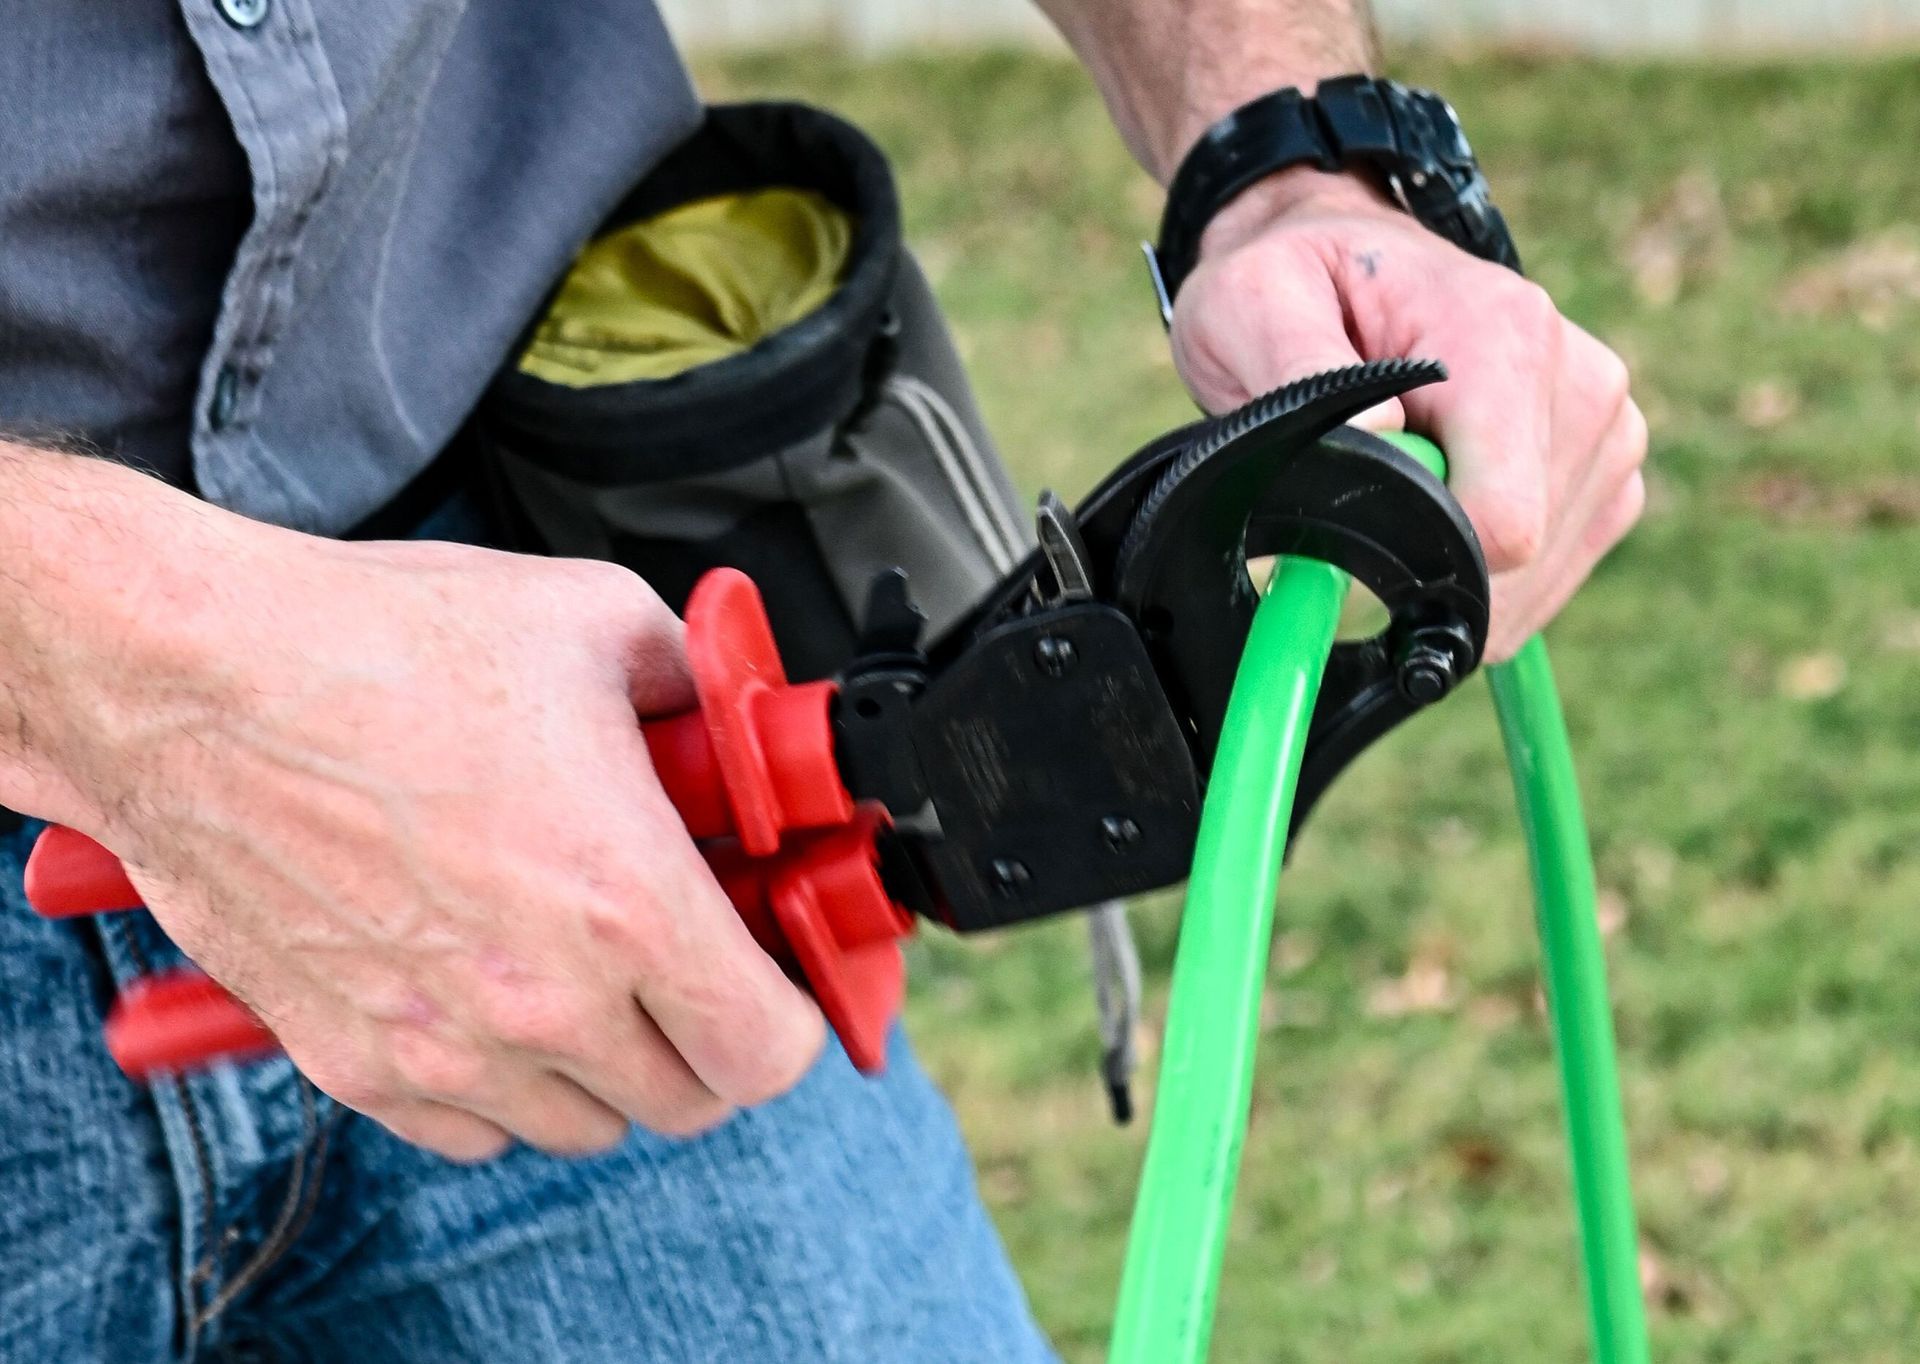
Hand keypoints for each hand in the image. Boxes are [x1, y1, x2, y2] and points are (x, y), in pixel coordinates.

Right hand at [77, 524, 823, 1159]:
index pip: (768, 1051)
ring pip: (583, 1124)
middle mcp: (542, 1000)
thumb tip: (729, 721)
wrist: (192, 681)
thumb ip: (693, 690)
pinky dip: (503, 1089)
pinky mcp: (354, 1060)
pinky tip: (492, 999)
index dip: (791, 1015)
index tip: (774, 978)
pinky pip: (472, 1132)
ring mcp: (444, 1045)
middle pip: (688, 1100)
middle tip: (688, 964)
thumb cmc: (378, 645)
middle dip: (709, 1035)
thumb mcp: (593, 622)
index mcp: (626, 901)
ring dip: (607, 1065)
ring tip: (585, 971)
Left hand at [1170, 168, 1647, 659]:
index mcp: (1506, 338)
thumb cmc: (1296, 283)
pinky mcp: (1611, 467)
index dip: (1418, 562)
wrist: (1349, 254)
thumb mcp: (1255, 302)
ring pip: (1537, 579)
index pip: (1504, 520)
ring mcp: (1609, 426)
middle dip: (1428, 566)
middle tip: (1356, 508)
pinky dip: (1489, 575)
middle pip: (1520, 560)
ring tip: (1398, 489)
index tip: (1349, 548)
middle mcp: (1581, 382)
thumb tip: (1379, 435)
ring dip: (1452, 571)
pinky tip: (1439, 513)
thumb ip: (1303, 371)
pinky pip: (1556, 573)